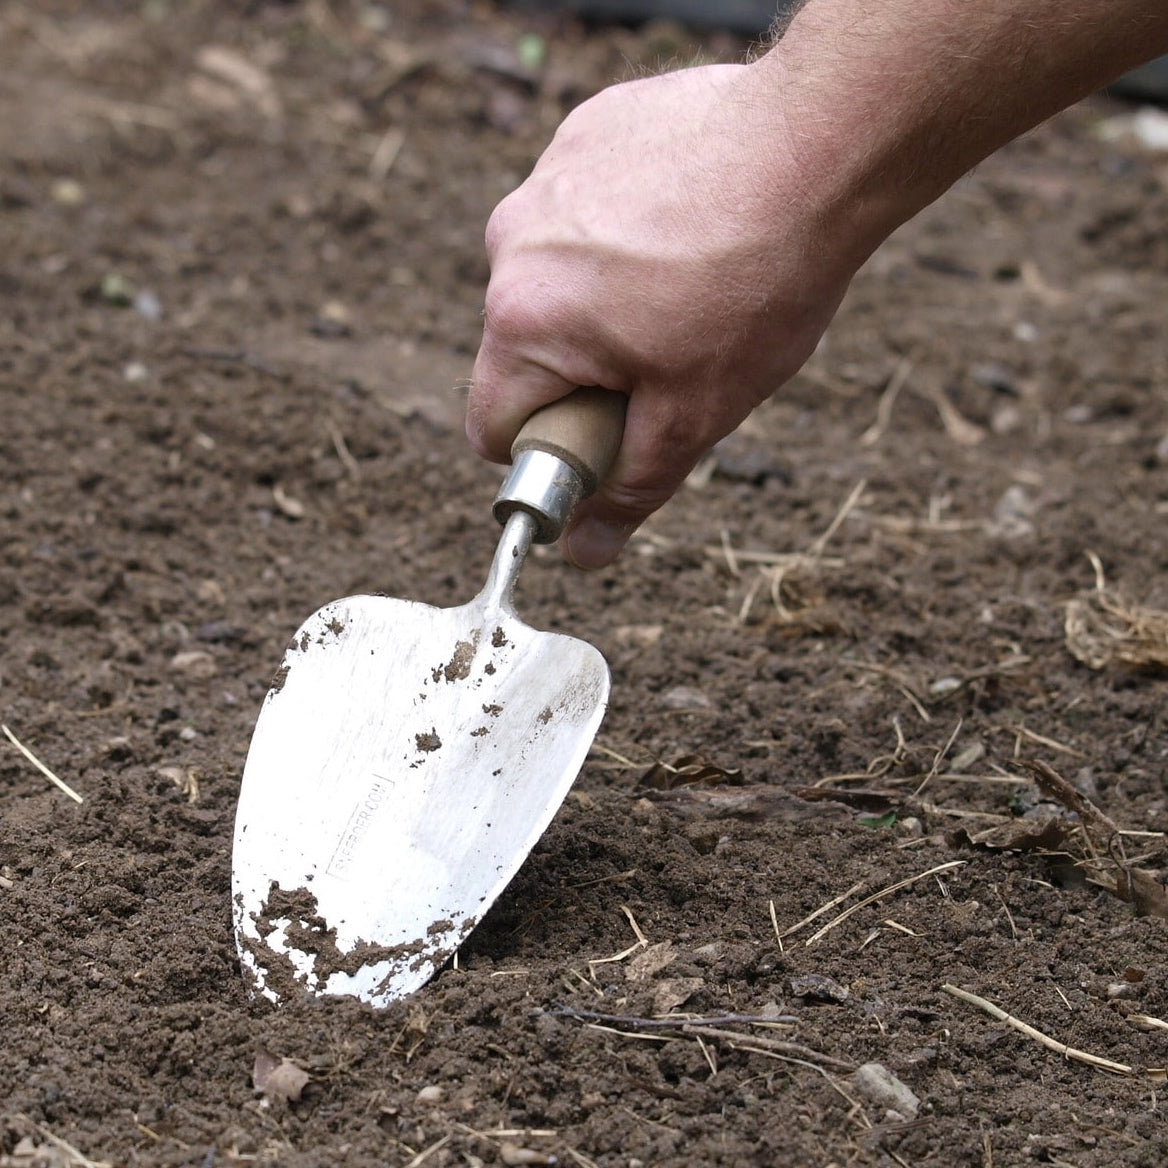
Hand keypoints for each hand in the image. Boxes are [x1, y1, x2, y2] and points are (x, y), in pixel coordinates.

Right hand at [467, 60, 866, 568]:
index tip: (614, 430)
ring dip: (603, 300)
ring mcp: (546, 179)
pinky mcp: (585, 132)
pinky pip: (583, 211)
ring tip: (689, 286)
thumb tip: (581, 555)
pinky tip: (690, 225)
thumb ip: (629, 489)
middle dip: (584, 370)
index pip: (494, 429)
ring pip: (554, 280)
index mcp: (521, 322)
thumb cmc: (757, 284)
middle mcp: (510, 244)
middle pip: (524, 352)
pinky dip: (623, 230)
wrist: (821, 141)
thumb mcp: (695, 413)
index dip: (555, 449)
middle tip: (671, 357)